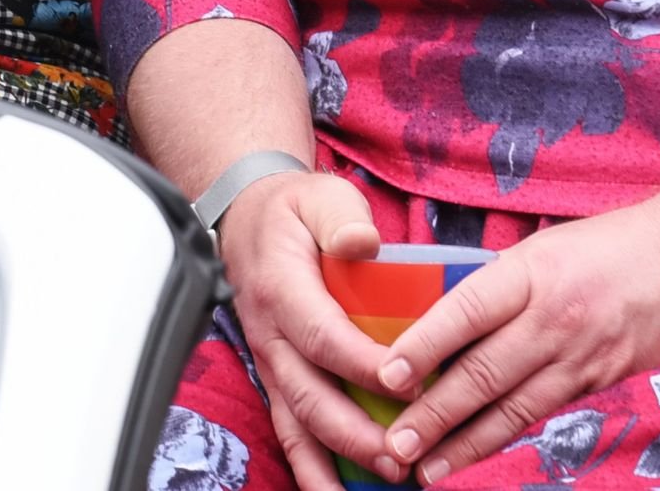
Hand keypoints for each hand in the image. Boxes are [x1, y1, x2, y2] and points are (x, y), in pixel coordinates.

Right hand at [209, 164, 403, 490]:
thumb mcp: (320, 197)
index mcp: (282, 289)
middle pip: (308, 396)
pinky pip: (291, 433)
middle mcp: (270, 336)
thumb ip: (342, 217)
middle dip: (355, 434)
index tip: (409, 385)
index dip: (362, 365)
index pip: (321, 336)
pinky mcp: (279, 381)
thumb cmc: (295, 212)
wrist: (249, 221)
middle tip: (402, 456)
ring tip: (383, 482)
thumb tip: (363, 241)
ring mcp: (271, 364)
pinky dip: (313, 471)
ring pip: (296, 425)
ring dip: (335, 463)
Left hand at [374, 188, 659, 482]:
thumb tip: (435, 316)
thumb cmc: (611, 242)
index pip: (467, 310)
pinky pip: (542, 413)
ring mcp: (582, 357)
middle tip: (394, 444)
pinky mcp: (600, 382)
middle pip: (484, 372)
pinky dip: (504, 437)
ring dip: (464, 444)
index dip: (424, 345)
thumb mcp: (543, 247)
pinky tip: (475, 454)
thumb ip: (496, 282)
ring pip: (513, 409)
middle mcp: (556, 319)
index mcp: (533, 273)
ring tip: (424, 468)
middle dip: (434, 414)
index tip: (387, 375)